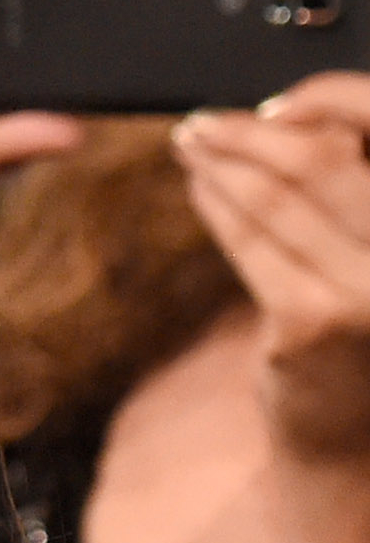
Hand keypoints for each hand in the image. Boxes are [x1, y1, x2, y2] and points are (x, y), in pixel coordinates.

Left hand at [175, 70, 369, 457]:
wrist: (354, 442)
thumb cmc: (368, 334)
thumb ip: (356, 194)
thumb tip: (301, 118)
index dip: (327, 100)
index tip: (276, 103)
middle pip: (325, 158)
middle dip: (253, 132)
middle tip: (205, 122)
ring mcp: (367, 290)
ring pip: (279, 198)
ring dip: (222, 163)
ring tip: (191, 143)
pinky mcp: (311, 321)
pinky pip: (250, 242)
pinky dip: (216, 205)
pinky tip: (199, 187)